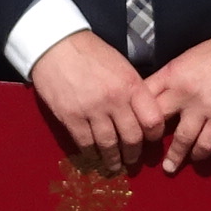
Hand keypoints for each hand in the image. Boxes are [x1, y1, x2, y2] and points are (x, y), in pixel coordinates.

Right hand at [28, 29, 163, 172]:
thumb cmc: (91, 53)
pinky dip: (92, 154)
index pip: (153, 120)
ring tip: (115, 165)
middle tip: (132, 160)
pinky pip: (86, 144)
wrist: (56, 45)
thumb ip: (133, 90)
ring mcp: (92, 110)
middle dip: (134, 154)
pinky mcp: (71, 117)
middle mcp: (114, 100)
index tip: (151, 141)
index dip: (154, 135)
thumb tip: (141, 114)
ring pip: (109, 145)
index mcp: (131, 85)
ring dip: (114, 159)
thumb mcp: (121, 66)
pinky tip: (94, 157)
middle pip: (132, 138)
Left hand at [139, 32, 210, 174]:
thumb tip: (155, 94)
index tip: (130, 127)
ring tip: (169, 168)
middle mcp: (183, 93)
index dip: (133, 113)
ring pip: (182, 139)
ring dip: (174, 156)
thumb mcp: (188, 57)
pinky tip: (196, 158)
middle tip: (143, 154)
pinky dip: (200, 154)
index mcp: (172, 74)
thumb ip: (171, 77)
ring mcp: (204, 108)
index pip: (143, 96)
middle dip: (148, 139)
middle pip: (157, 121)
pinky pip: (207, 143)